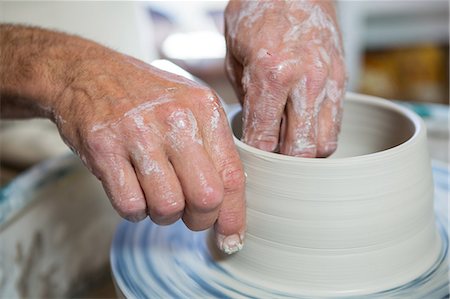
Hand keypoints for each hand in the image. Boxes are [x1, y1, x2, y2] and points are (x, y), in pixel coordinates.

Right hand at [54, 52, 245, 253]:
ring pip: (167, 206)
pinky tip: (134, 192)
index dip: (234, 215)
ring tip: (156, 196)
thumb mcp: (189, 105)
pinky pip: (130, 205)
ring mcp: (137, 133)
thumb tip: (228, 201)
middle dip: (199, 220)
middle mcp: (175, 119)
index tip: (231, 238)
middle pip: (205, 197)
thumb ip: (212, 147)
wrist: (87, 73)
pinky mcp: (103, 148)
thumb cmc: (145, 96)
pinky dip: (135, 211)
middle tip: (189, 215)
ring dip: (164, 215)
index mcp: (204, 108)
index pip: (232, 175)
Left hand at [225, 0, 345, 156]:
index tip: (251, 158)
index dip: (256, 155)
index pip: (264, 138)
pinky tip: (304, 128)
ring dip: (306, 152)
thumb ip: (246, 98)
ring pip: (325, 143)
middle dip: (283, 162)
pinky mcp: (342, 78)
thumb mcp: (235, 55)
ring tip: (288, 144)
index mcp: (271, 73)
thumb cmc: (257, 14)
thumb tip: (253, 131)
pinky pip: (336, 123)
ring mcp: (328, 80)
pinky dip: (320, 134)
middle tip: (270, 157)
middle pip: (301, 150)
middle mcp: (305, 81)